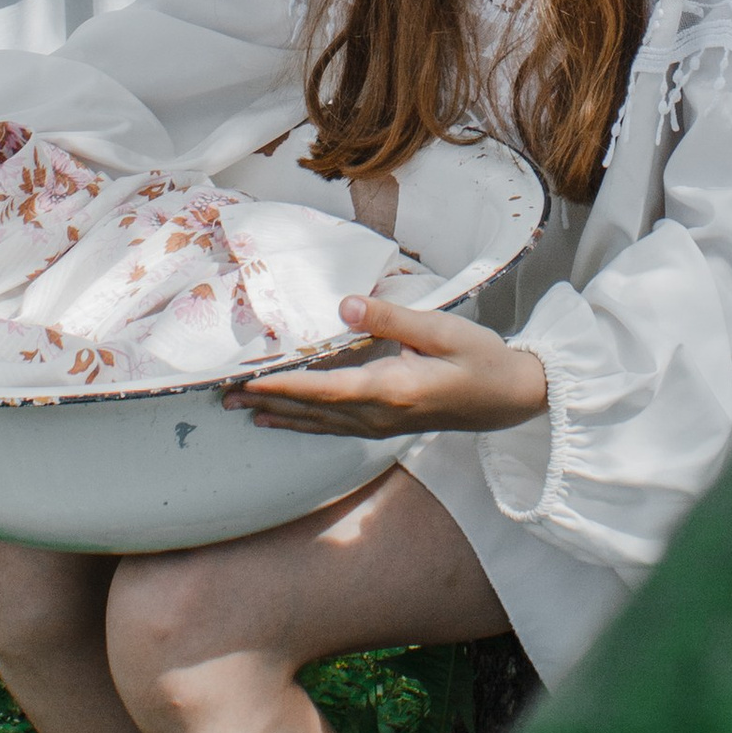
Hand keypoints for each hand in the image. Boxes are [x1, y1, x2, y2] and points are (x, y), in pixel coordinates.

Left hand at [231, 290, 547, 437]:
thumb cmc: (479, 358)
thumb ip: (390, 317)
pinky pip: (333, 427)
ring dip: (279, 414)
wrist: (510, 398)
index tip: (249, 380)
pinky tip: (280, 422)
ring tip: (239, 409)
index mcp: (391, 389)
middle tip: (221, 395)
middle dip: (267, 401)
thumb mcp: (440, 328)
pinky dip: (302, 423)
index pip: (325, 388)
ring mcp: (380, 426)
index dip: (285, 384)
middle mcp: (379, 415)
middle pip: (312, 410)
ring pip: (319, 423)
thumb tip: (345, 304)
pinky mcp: (384, 427)